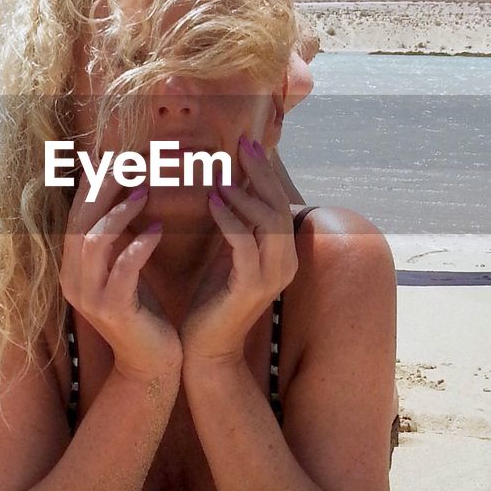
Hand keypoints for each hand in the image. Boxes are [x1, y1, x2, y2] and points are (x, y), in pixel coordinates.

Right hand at [59, 170, 181, 386]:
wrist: (151, 364)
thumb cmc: (142, 310)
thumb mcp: (124, 266)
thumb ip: (116, 233)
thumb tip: (120, 189)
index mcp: (72, 267)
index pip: (75, 214)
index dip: (91, 183)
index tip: (114, 155)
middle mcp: (72, 280)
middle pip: (79, 221)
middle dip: (102, 187)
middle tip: (129, 162)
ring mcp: (89, 297)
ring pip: (93, 241)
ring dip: (119, 211)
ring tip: (145, 190)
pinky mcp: (114, 310)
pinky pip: (122, 269)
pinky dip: (139, 245)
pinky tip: (158, 229)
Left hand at [180, 134, 299, 368]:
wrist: (206, 348)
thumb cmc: (212, 300)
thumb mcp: (227, 254)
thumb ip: (235, 224)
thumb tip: (228, 183)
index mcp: (282, 254)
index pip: (278, 203)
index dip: (265, 172)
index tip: (248, 143)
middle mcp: (284, 263)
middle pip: (277, 206)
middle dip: (260, 173)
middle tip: (242, 145)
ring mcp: (270, 277)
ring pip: (267, 223)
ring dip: (243, 194)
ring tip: (219, 175)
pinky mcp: (250, 287)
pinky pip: (245, 244)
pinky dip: (230, 219)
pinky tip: (212, 201)